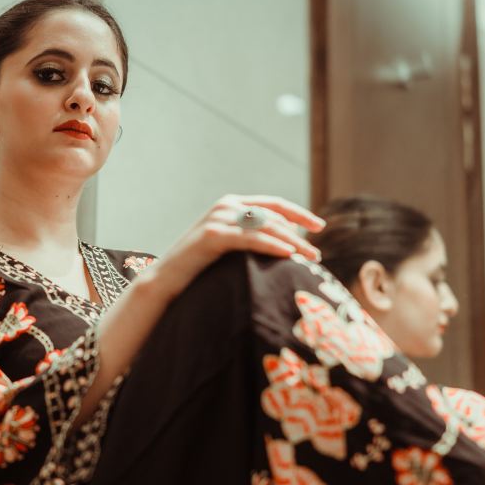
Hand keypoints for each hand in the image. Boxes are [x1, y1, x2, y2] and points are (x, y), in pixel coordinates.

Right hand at [141, 195, 324, 303]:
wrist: (164, 279)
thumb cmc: (199, 269)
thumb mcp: (227, 248)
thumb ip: (248, 238)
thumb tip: (283, 246)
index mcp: (232, 205)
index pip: (274, 204)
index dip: (299, 214)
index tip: (320, 227)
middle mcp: (227, 206)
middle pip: (274, 216)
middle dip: (299, 235)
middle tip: (317, 256)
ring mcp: (219, 218)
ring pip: (266, 226)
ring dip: (293, 242)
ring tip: (311, 258)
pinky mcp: (213, 235)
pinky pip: (250, 239)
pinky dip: (272, 245)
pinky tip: (288, 254)